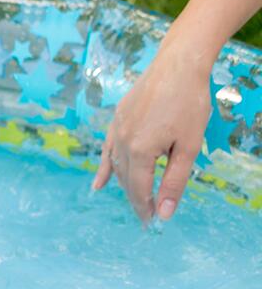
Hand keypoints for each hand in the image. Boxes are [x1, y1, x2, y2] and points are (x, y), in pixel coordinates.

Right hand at [93, 43, 210, 221]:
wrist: (178, 65)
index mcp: (140, 151)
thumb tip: (165, 213)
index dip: (145, 208)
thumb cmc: (189, 103)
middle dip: (136, 200)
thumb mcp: (189, 146)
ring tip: (136, 200)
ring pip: (116, 166)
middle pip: (126, 180)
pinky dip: (105, 168)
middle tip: (149, 215)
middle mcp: (122, 143)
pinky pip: (108, 151)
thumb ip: (174, 181)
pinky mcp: (116, 120)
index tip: (153, 224)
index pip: (138, 190)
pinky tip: (99, 183)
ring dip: (125, 185)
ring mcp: (116, 130)